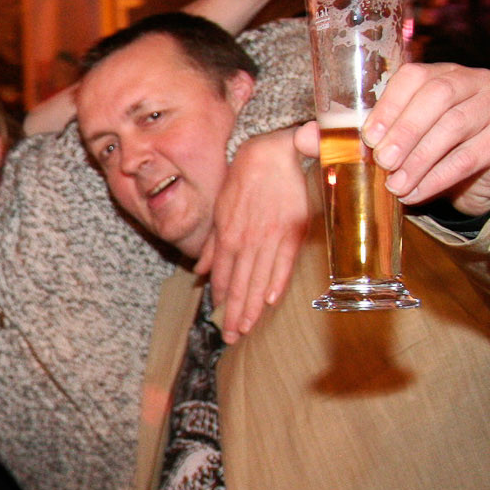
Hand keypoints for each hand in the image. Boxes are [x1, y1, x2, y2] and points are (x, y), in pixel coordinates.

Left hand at [195, 128, 309, 342]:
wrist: (270, 152)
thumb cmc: (243, 181)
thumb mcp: (219, 211)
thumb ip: (212, 244)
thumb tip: (199, 270)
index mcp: (227, 235)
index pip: (221, 276)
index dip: (221, 299)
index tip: (220, 319)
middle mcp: (245, 240)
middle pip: (238, 284)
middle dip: (234, 313)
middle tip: (231, 337)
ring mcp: (268, 236)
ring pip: (258, 279)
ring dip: (252, 305)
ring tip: (247, 328)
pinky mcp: (291, 230)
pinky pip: (283, 261)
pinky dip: (276, 281)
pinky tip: (270, 300)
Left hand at [357, 62, 489, 215]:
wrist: (488, 176)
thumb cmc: (441, 151)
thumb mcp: (412, 137)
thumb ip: (379, 134)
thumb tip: (329, 142)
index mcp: (443, 74)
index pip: (415, 76)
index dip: (389, 105)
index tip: (369, 137)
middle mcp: (475, 81)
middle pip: (437, 96)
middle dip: (405, 130)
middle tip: (383, 161)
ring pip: (454, 125)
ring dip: (419, 159)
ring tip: (396, 185)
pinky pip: (470, 156)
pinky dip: (437, 178)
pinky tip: (416, 193)